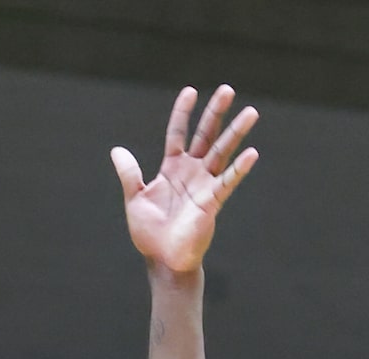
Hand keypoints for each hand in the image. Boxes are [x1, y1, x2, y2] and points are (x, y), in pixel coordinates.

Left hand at [113, 84, 258, 276]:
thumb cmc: (149, 233)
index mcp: (172, 168)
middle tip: (228, 89)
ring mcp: (204, 184)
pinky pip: (228, 181)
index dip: (183, 113)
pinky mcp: (212, 201)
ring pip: (222, 152)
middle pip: (206, 135)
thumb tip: (116, 150)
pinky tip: (252, 153)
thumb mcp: (135, 199)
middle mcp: (191, 171)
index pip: (178, 133)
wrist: (162, 259)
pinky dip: (240, 168)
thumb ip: (130, 174)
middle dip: (216, 112)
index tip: (190, 92)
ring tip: (251, 112)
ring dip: (236, 133)